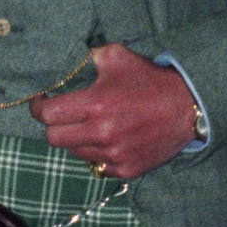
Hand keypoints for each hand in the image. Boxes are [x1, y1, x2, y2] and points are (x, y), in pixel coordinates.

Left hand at [29, 43, 202, 178]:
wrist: (188, 108)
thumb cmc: (150, 80)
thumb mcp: (117, 57)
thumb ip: (88, 57)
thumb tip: (65, 61)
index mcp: (96, 105)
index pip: (47, 115)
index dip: (38, 107)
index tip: (40, 101)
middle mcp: (102, 134)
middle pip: (53, 139)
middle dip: (52, 124)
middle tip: (62, 115)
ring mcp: (114, 155)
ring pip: (73, 153)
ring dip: (75, 139)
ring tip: (88, 125)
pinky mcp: (126, 170)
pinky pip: (96, 165)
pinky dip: (96, 153)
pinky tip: (108, 139)